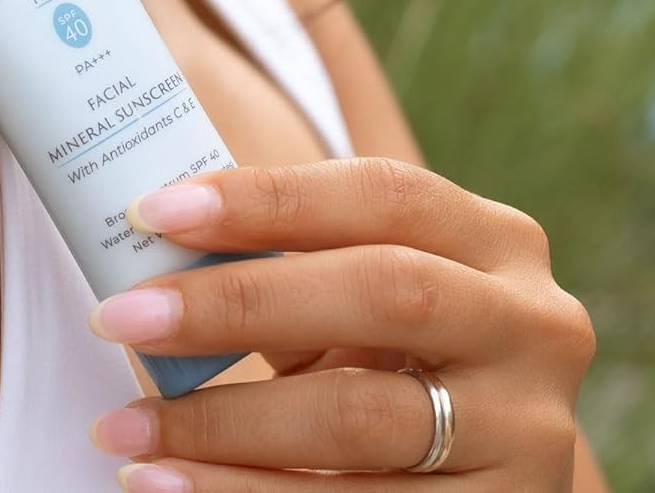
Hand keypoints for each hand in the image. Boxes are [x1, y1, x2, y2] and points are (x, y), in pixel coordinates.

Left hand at [84, 157, 596, 489]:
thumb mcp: (369, 300)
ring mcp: (529, 431)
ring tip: (123, 429)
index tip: (153, 211)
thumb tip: (157, 250)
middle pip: (379, 292)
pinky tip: (166, 488)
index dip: (266, 197)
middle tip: (121, 316)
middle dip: (236, 302)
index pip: (380, 192)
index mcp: (498, 242)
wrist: (483, 478)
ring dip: (223, 424)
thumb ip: (293, 267)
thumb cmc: (397, 362)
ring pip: (361, 417)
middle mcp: (533, 326)